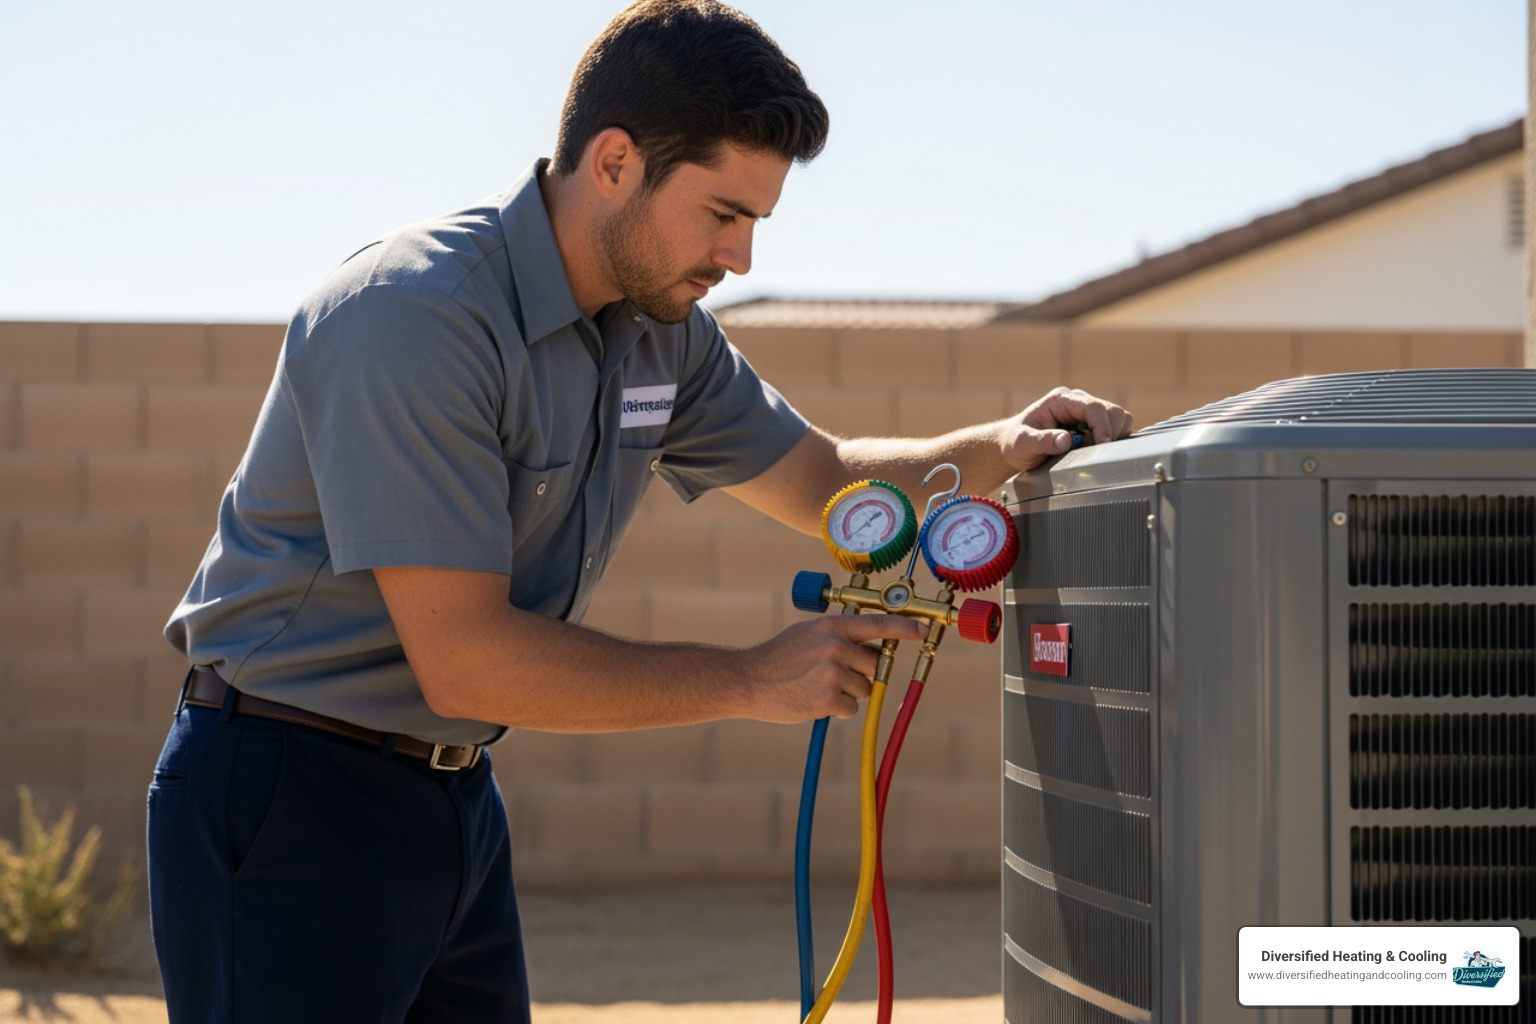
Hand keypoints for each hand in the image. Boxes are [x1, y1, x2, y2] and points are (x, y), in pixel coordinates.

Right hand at [742, 614, 928, 722]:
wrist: (748, 680)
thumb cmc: (778, 658)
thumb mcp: (809, 633)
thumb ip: (838, 635)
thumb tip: (872, 647)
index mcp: (832, 626)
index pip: (879, 624)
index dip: (905, 627)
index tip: (924, 630)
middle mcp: (836, 646)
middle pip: (874, 664)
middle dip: (860, 673)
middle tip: (832, 675)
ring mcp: (833, 673)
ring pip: (863, 689)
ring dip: (846, 693)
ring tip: (816, 686)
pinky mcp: (829, 699)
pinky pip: (850, 708)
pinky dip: (836, 709)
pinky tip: (813, 700)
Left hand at [1000, 386, 1133, 473]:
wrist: (1015, 446)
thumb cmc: (1016, 443)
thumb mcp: (1023, 444)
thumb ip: (1042, 441)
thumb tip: (1065, 440)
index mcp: (1060, 400)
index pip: (1093, 407)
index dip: (1102, 426)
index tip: (1103, 445)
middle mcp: (1077, 401)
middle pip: (1112, 411)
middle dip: (1108, 433)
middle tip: (1088, 452)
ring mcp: (1087, 411)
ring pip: (1119, 419)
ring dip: (1111, 437)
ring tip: (1086, 451)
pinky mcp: (1094, 422)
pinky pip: (1116, 428)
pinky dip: (1111, 441)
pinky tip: (1090, 450)